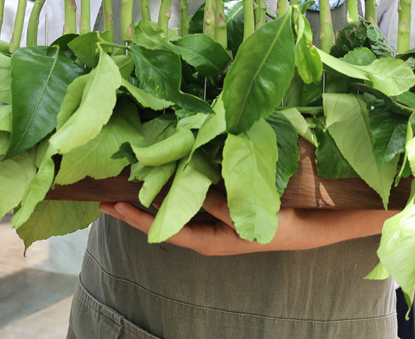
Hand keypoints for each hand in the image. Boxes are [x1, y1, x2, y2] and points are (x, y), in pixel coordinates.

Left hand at [99, 190, 394, 255]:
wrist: (310, 228)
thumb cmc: (280, 227)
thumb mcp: (248, 220)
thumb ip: (219, 206)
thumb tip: (191, 192)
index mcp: (207, 241)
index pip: (163, 230)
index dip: (136, 218)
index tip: (111, 206)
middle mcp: (203, 234)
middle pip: (161, 220)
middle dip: (134, 207)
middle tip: (104, 193)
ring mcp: (210, 223)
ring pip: (173, 209)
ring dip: (151, 195)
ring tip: (126, 179)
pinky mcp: (219, 212)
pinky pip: (189, 200)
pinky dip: (172, 188)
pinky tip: (164, 173)